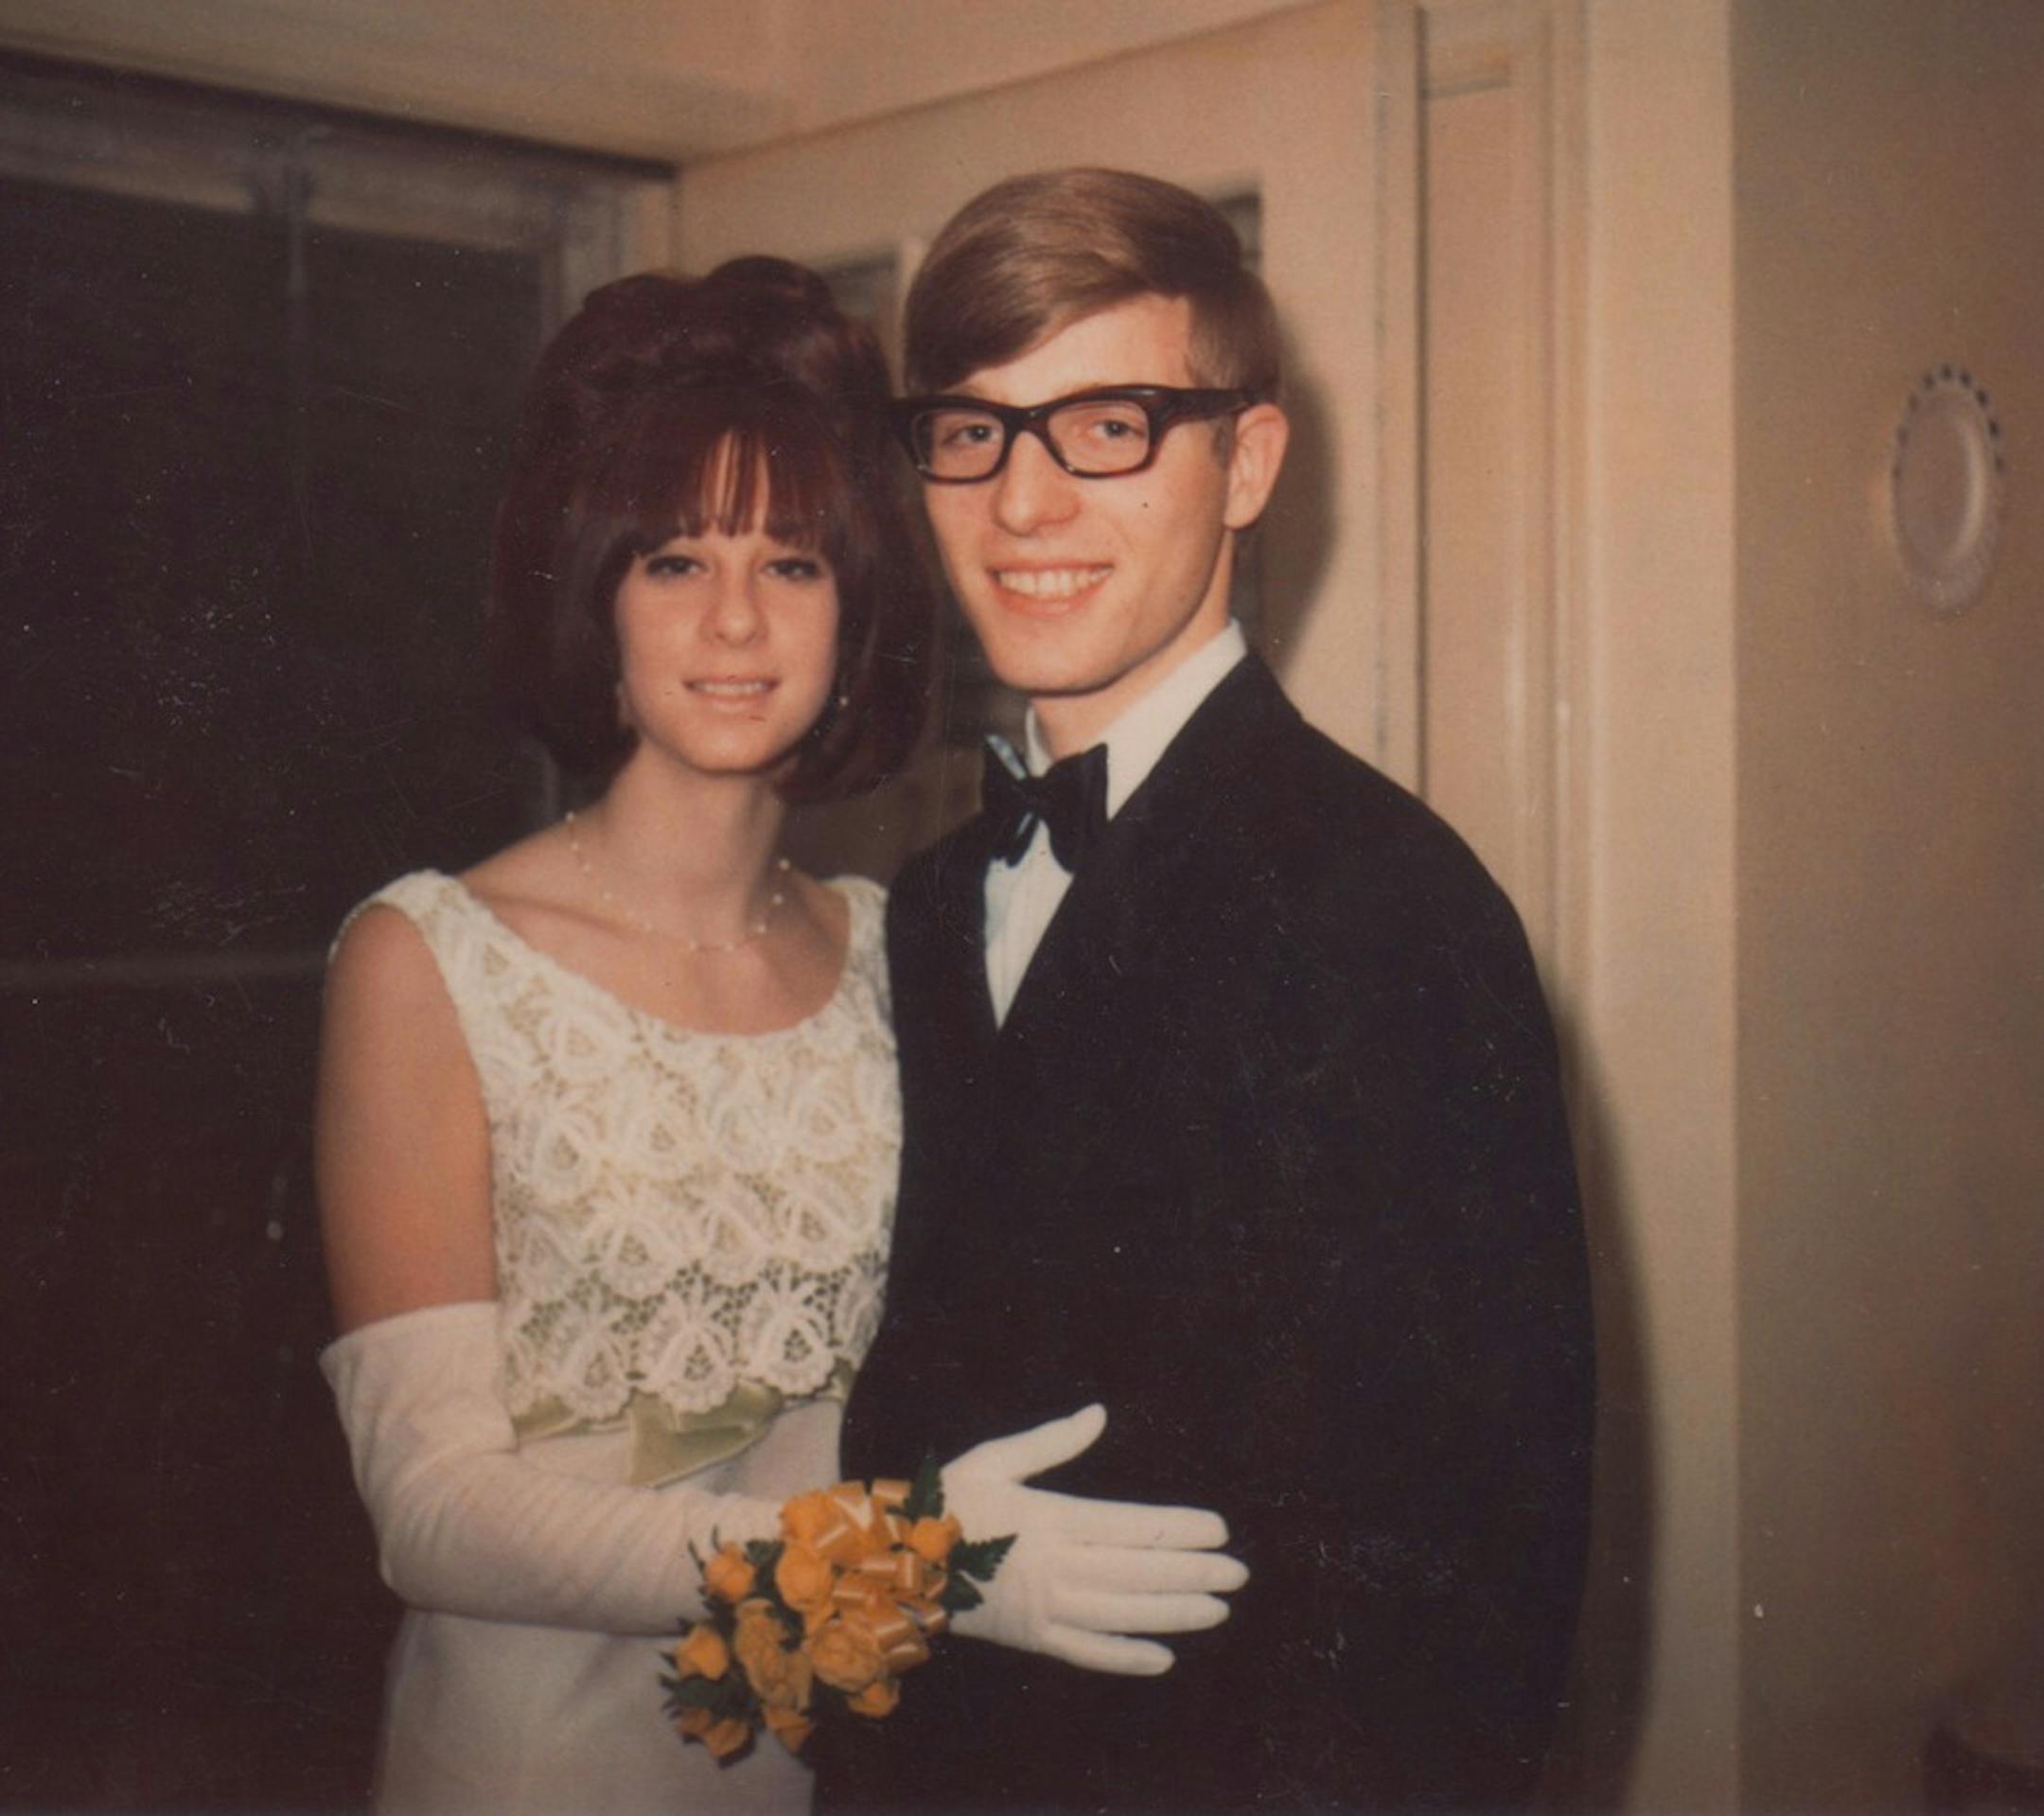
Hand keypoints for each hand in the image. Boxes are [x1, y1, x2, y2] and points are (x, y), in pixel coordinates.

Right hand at [940, 1404, 1247, 1675]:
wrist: (891, 1564)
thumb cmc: (946, 1501)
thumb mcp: (995, 1459)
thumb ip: (1052, 1442)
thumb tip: (1099, 1414)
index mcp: (1050, 1518)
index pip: (1131, 1526)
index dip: (1179, 1530)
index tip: (1219, 1530)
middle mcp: (1054, 1567)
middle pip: (1138, 1573)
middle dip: (1193, 1573)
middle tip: (1238, 1574)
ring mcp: (1044, 1608)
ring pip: (1122, 1615)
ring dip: (1174, 1614)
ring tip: (1218, 1611)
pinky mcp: (1031, 1638)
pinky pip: (1087, 1653)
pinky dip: (1126, 1658)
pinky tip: (1164, 1659)